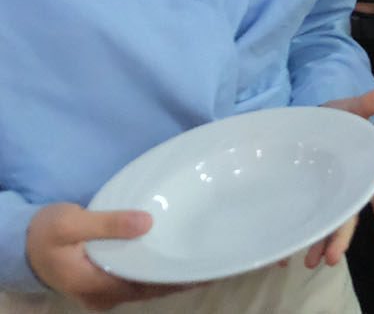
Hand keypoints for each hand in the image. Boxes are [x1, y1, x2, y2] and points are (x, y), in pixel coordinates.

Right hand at [26, 204, 194, 308]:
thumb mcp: (70, 222)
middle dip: (178, 279)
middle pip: (149, 290)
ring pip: (144, 288)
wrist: (18, 245)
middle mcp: (102, 296)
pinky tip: (171, 260)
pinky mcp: (102, 284)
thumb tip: (147, 223)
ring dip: (168, 277)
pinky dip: (153, 273)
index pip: (146, 285)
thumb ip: (107, 223)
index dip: (176, 279)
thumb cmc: (44, 232)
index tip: (205, 269)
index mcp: (95, 285)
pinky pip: (135, 282)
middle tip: (210, 262)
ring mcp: (101, 294)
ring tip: (198, 261)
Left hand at [307, 88, 373, 268]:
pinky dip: (294, 240)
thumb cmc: (329, 120)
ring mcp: (323, 197)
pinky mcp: (302, 200)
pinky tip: (282, 255)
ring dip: (319, 245)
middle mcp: (344, 189)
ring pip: (325, 225)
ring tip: (306, 263)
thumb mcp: (346, 110)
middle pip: (347, 216)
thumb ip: (365, 104)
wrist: (299, 124)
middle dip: (340, 239)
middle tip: (330, 260)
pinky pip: (302, 224)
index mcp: (361, 171)